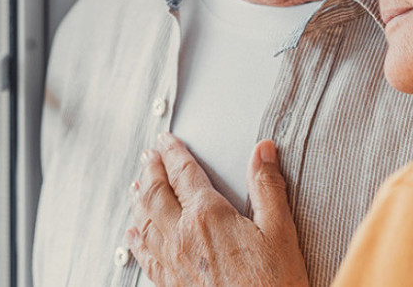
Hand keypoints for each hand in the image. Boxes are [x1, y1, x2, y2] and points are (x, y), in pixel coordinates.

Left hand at [126, 133, 309, 286]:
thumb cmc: (275, 285)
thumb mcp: (280, 231)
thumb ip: (267, 187)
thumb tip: (262, 150)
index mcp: (208, 216)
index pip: (183, 173)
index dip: (173, 153)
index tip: (166, 140)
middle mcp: (183, 237)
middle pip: (156, 194)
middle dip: (151, 171)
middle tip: (148, 155)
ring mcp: (173, 263)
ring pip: (145, 222)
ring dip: (139, 200)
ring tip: (136, 185)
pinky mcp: (172, 286)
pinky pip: (145, 257)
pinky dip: (136, 240)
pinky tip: (132, 235)